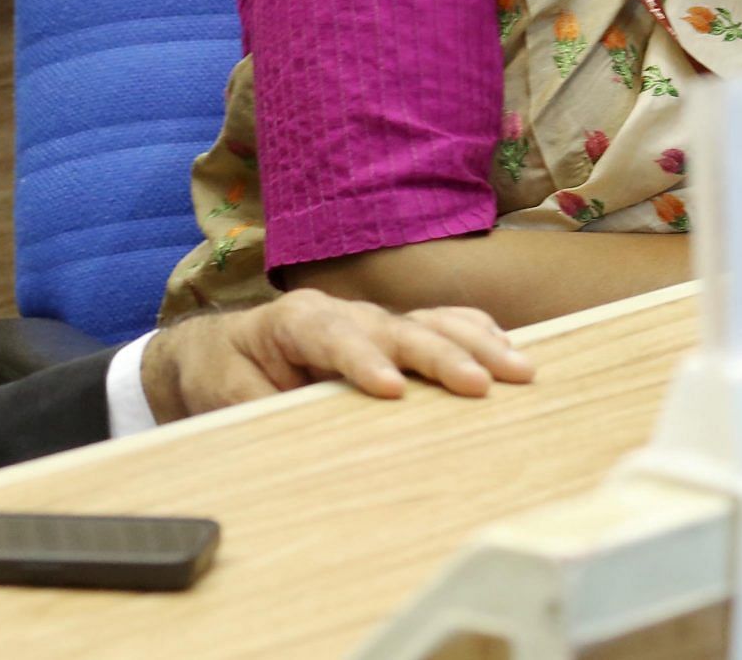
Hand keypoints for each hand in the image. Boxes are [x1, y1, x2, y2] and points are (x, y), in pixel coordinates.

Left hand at [139, 289, 533, 423]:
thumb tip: (292, 429)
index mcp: (295, 321)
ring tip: (519, 371)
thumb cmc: (227, 372)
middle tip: (479, 385)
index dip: (364, 359)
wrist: (222, 349)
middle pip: (397, 327)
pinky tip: (513, 354)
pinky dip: (478, 337)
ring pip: (431, 321)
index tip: (391, 389)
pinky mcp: (394, 334)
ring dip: (477, 344)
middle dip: (440, 355)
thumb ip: (260, 407)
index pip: (334, 335)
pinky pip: (442, 325)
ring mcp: (373, 320)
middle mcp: (343, 312)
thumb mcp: (226, 394)